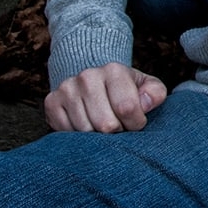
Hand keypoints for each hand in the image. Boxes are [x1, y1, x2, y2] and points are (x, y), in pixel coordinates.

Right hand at [44, 62, 167, 133]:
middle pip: (105, 124)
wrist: (95, 81)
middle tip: (118, 125)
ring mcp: (67, 88)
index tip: (136, 122)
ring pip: (85, 132)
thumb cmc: (125, 90)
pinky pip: (66, 133)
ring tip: (102, 124)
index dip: (135, 123)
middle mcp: (88, 76)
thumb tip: (145, 103)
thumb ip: (155, 93)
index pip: (126, 108)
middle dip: (117, 132)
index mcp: (114, 70)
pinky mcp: (52, 102)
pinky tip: (86, 124)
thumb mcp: (146, 87)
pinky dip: (77, 137)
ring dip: (97, 136)